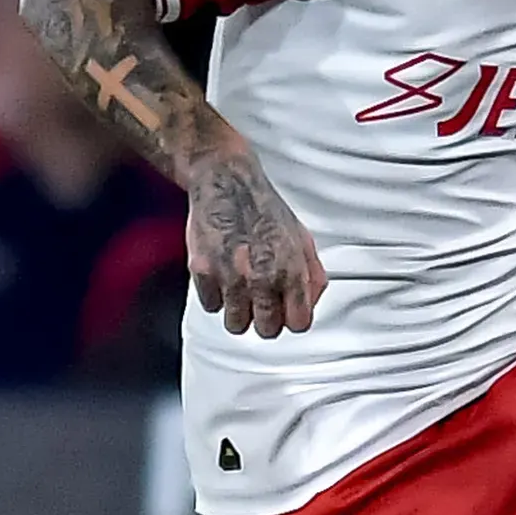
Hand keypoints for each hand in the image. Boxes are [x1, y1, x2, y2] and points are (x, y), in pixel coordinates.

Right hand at [186, 145, 327, 337]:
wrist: (226, 183)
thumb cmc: (265, 209)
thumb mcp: (302, 238)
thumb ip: (312, 275)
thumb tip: (311, 304)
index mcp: (291, 269)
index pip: (299, 324)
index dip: (292, 318)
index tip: (286, 310)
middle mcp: (262, 277)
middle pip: (267, 331)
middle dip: (266, 319)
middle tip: (261, 301)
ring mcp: (230, 276)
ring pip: (236, 325)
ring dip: (239, 311)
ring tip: (240, 289)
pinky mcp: (203, 271)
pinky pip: (211, 305)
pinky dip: (216, 295)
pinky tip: (222, 275)